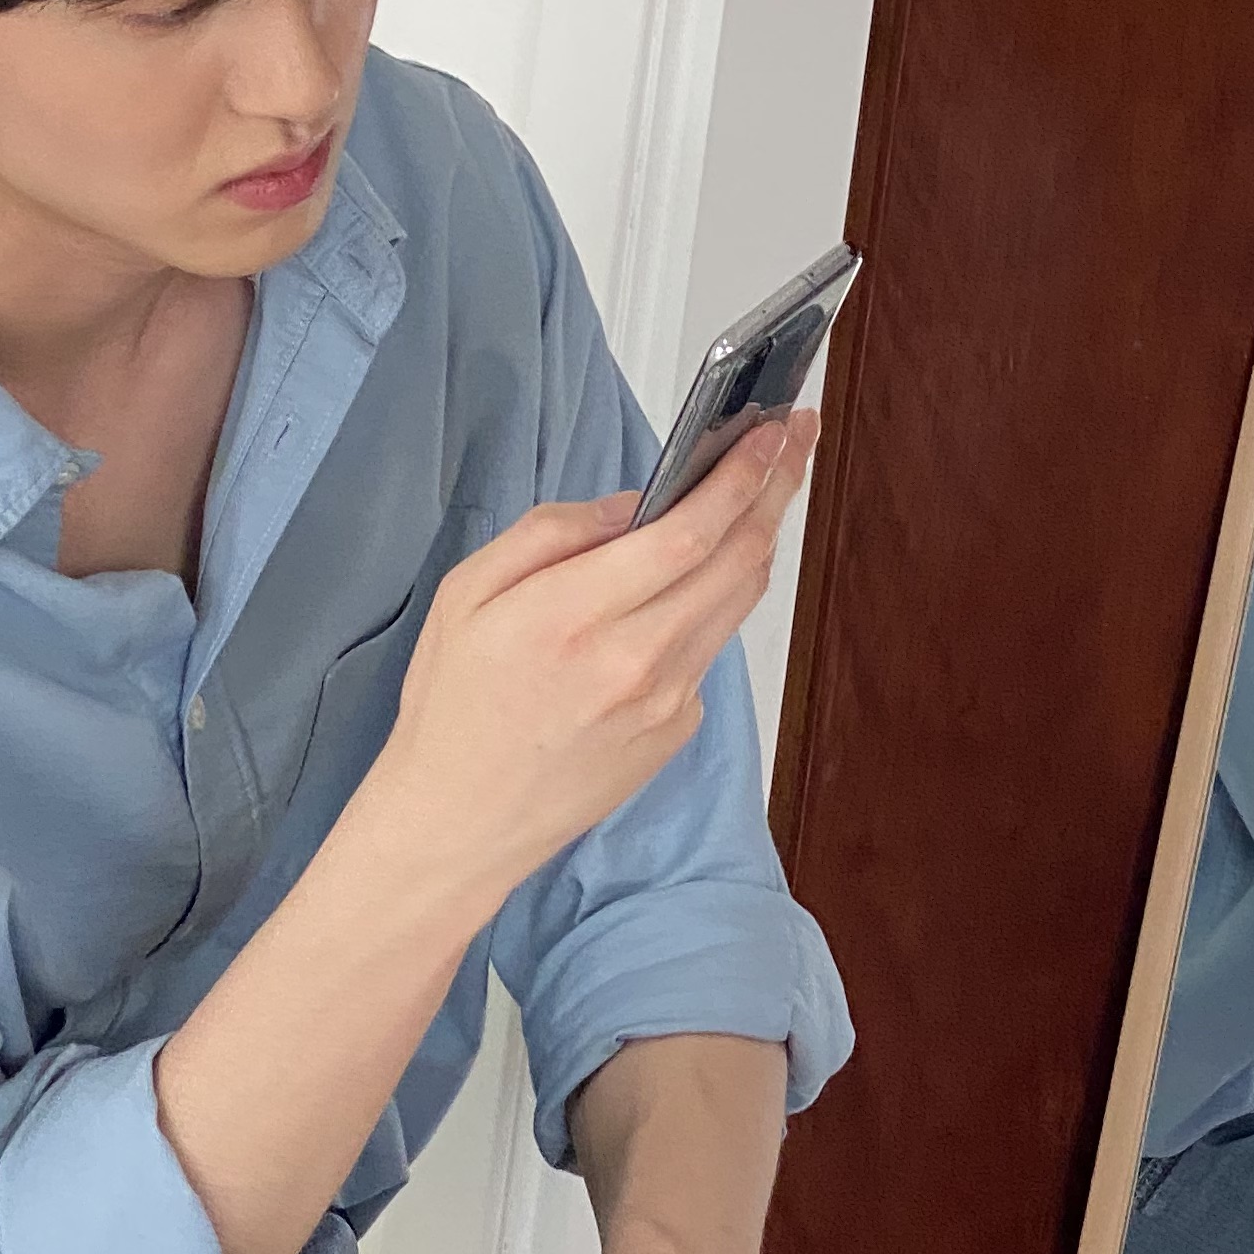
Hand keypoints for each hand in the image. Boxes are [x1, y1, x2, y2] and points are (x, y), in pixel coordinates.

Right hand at [363, 411, 816, 906]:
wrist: (460, 821)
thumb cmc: (454, 705)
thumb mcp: (467, 595)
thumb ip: (550, 536)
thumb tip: (631, 506)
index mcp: (574, 617)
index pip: (688, 533)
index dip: (741, 477)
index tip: (771, 432)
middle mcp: (635, 661)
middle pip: (738, 558)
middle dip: (778, 486)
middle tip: (799, 437)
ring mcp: (667, 701)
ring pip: (739, 598)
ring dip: (761, 535)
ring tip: (769, 486)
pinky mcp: (679, 729)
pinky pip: (712, 646)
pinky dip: (715, 601)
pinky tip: (700, 577)